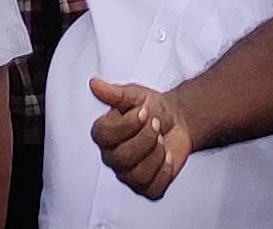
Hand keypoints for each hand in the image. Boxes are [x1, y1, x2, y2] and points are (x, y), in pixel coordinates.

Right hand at [89, 79, 192, 198]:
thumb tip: (95, 84)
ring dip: (156, 154)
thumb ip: (115, 93)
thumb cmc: (152, 109)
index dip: (126, 124)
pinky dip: (164, 170)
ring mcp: (128, 174)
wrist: (177, 121)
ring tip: (161, 139)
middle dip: (145, 138)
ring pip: (138, 174)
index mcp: (104, 134)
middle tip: (156, 124)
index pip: (103, 136)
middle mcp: (112, 156)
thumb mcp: (135, 95)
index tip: (143, 112)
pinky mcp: (146, 187)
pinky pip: (153, 187)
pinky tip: (167, 156)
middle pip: (122, 157)